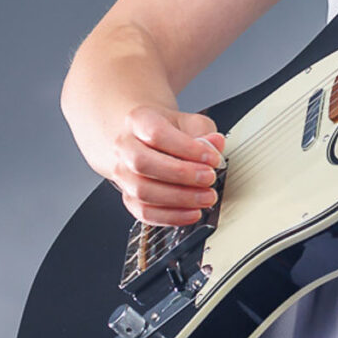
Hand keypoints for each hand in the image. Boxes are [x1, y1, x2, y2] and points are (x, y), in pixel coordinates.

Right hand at [99, 104, 225, 226]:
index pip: (157, 133)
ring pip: (143, 191)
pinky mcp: (129, 197)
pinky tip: (192, 212)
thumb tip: (215, 144)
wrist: (142, 140)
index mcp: (137, 121)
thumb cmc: (166, 130)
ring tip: (206, 197)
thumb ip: (203, 132)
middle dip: (181, 174)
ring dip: (179, 198)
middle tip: (209, 178)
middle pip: (143, 163)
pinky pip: (144, 212)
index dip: (187, 148)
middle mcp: (124, 148)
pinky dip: (170, 216)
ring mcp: (123, 175)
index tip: (212, 157)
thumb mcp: (187, 122)